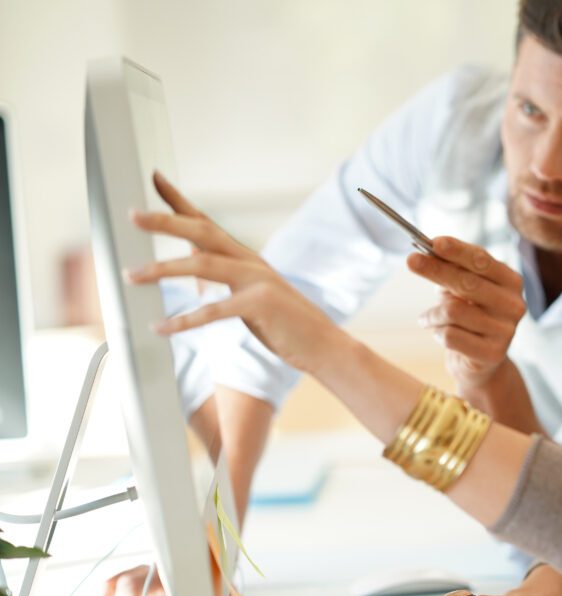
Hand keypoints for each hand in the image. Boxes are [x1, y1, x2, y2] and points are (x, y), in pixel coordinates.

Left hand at [127, 172, 340, 375]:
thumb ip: (225, 274)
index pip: (206, 222)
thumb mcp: (251, 291)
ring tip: (132, 275)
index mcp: (245, 258)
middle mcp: (250, 262)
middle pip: (202, 232)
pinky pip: (212, 311)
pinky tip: (160, 327)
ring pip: (203, 265)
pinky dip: (182, 321)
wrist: (322, 344)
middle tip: (132, 215)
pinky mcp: (259, 305)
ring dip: (162, 269)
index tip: (155, 177)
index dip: (179, 199)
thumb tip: (194, 256)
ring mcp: (257, 280)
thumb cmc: (284, 322)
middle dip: (165, 221)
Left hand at [407, 237, 525, 390]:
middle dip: (436, 270)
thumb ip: (452, 268)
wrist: (479, 362)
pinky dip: (436, 332)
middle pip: (468, 282)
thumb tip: (429, 251)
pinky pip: (450, 336)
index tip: (434, 242)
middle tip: (411, 261)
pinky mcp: (492, 354)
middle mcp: (514, 305)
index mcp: (511, 282)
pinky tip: (438, 334)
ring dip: (431, 313)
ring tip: (426, 318)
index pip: (482, 261)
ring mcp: (506, 331)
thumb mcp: (462, 289)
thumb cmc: (468, 316)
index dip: (457, 251)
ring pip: (454, 311)